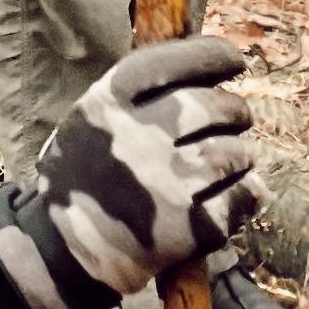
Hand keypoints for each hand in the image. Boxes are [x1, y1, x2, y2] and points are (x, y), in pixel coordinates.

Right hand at [0, 37, 260, 308]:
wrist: (62, 252)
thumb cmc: (85, 176)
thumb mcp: (91, 119)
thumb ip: (139, 92)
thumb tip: (210, 60)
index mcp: (108, 102)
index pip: (178, 60)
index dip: (215, 56)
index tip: (234, 61)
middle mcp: (136, 137)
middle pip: (214, 107)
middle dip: (233, 113)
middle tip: (234, 121)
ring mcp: (164, 184)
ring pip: (235, 153)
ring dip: (241, 156)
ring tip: (229, 164)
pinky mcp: (188, 227)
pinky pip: (241, 197)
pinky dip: (246, 195)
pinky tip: (237, 196)